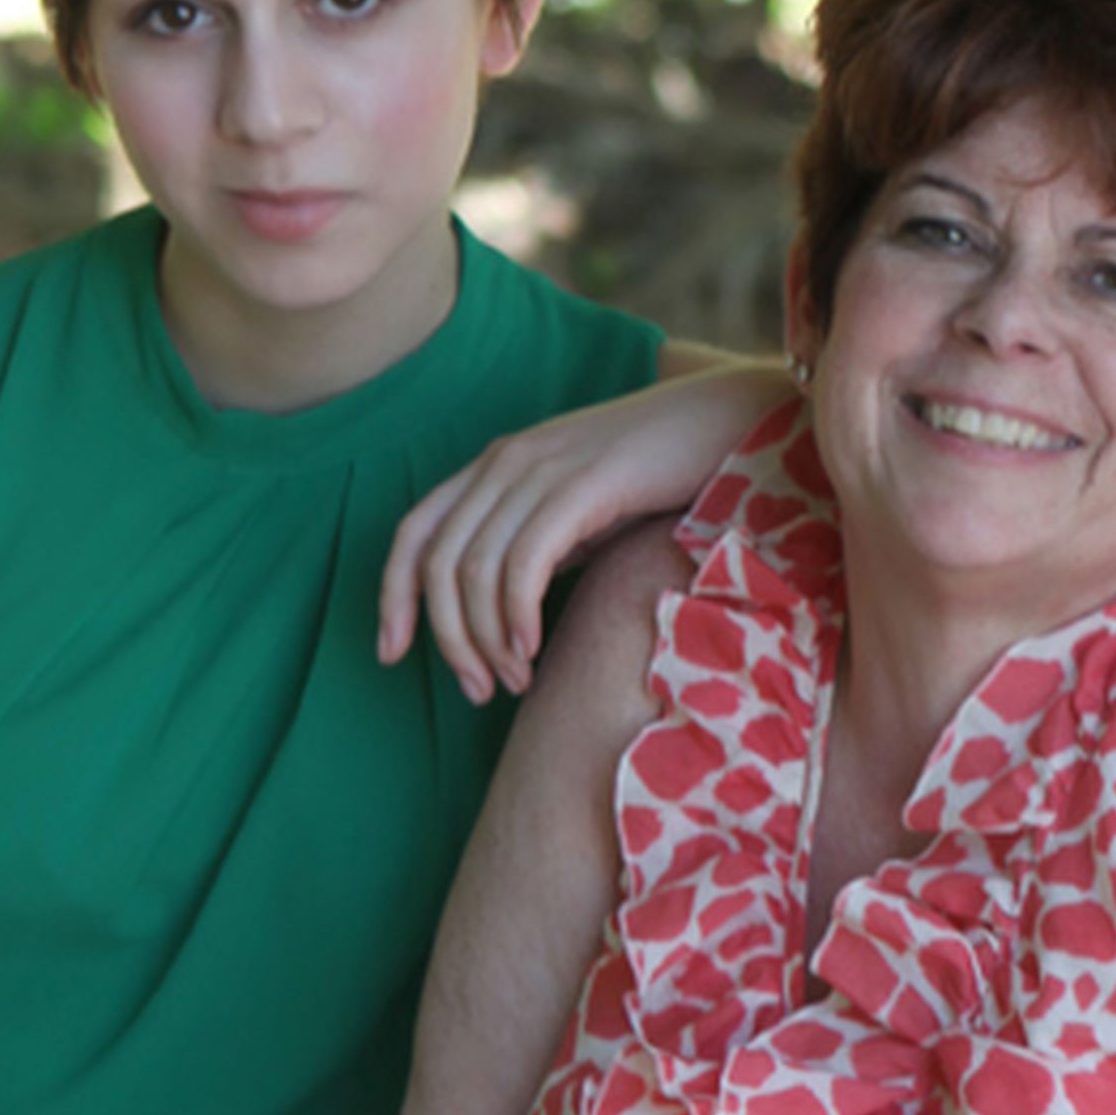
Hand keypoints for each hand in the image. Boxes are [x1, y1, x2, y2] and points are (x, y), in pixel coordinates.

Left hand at [377, 360, 784, 701]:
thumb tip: (506, 620)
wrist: (724, 423)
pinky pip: (524, 561)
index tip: (391, 655)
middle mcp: (505, 462)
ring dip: (485, 640)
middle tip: (479, 691)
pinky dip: (517, 616)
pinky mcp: (583, 485)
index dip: (392, 597)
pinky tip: (533, 649)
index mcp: (495, 467)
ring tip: (514, 681)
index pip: (413, 534)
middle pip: (438, 562)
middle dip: (447, 639)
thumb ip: (537, 549)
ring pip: (474, 569)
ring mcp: (541, 469)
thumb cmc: (661, 478)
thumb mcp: (581, 515)